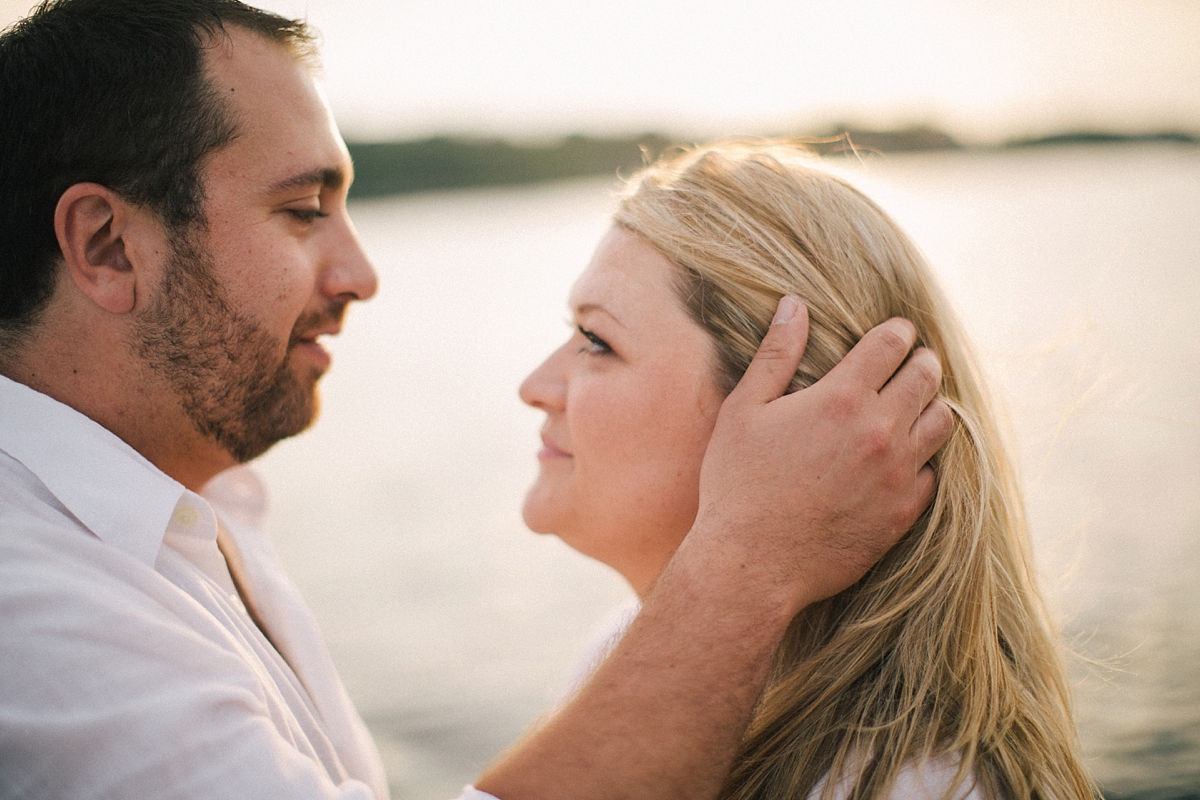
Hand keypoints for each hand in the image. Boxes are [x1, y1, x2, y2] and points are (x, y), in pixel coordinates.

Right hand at [689, 296, 952, 612]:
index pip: (892, 343)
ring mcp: (896, 474)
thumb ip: (776, 355)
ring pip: (942, 422)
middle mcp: (879, 430)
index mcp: (841, 398)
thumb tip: (793, 305)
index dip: (895, 332)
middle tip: (907, 366)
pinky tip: (898, 462)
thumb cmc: (738, 484)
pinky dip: (920, 461)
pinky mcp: (902, 513)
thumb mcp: (745, 411)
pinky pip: (932, 474)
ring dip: (929, 408)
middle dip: (920, 363)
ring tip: (909, 410)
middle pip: (927, 376)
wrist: (752, 565)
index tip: (892, 334)